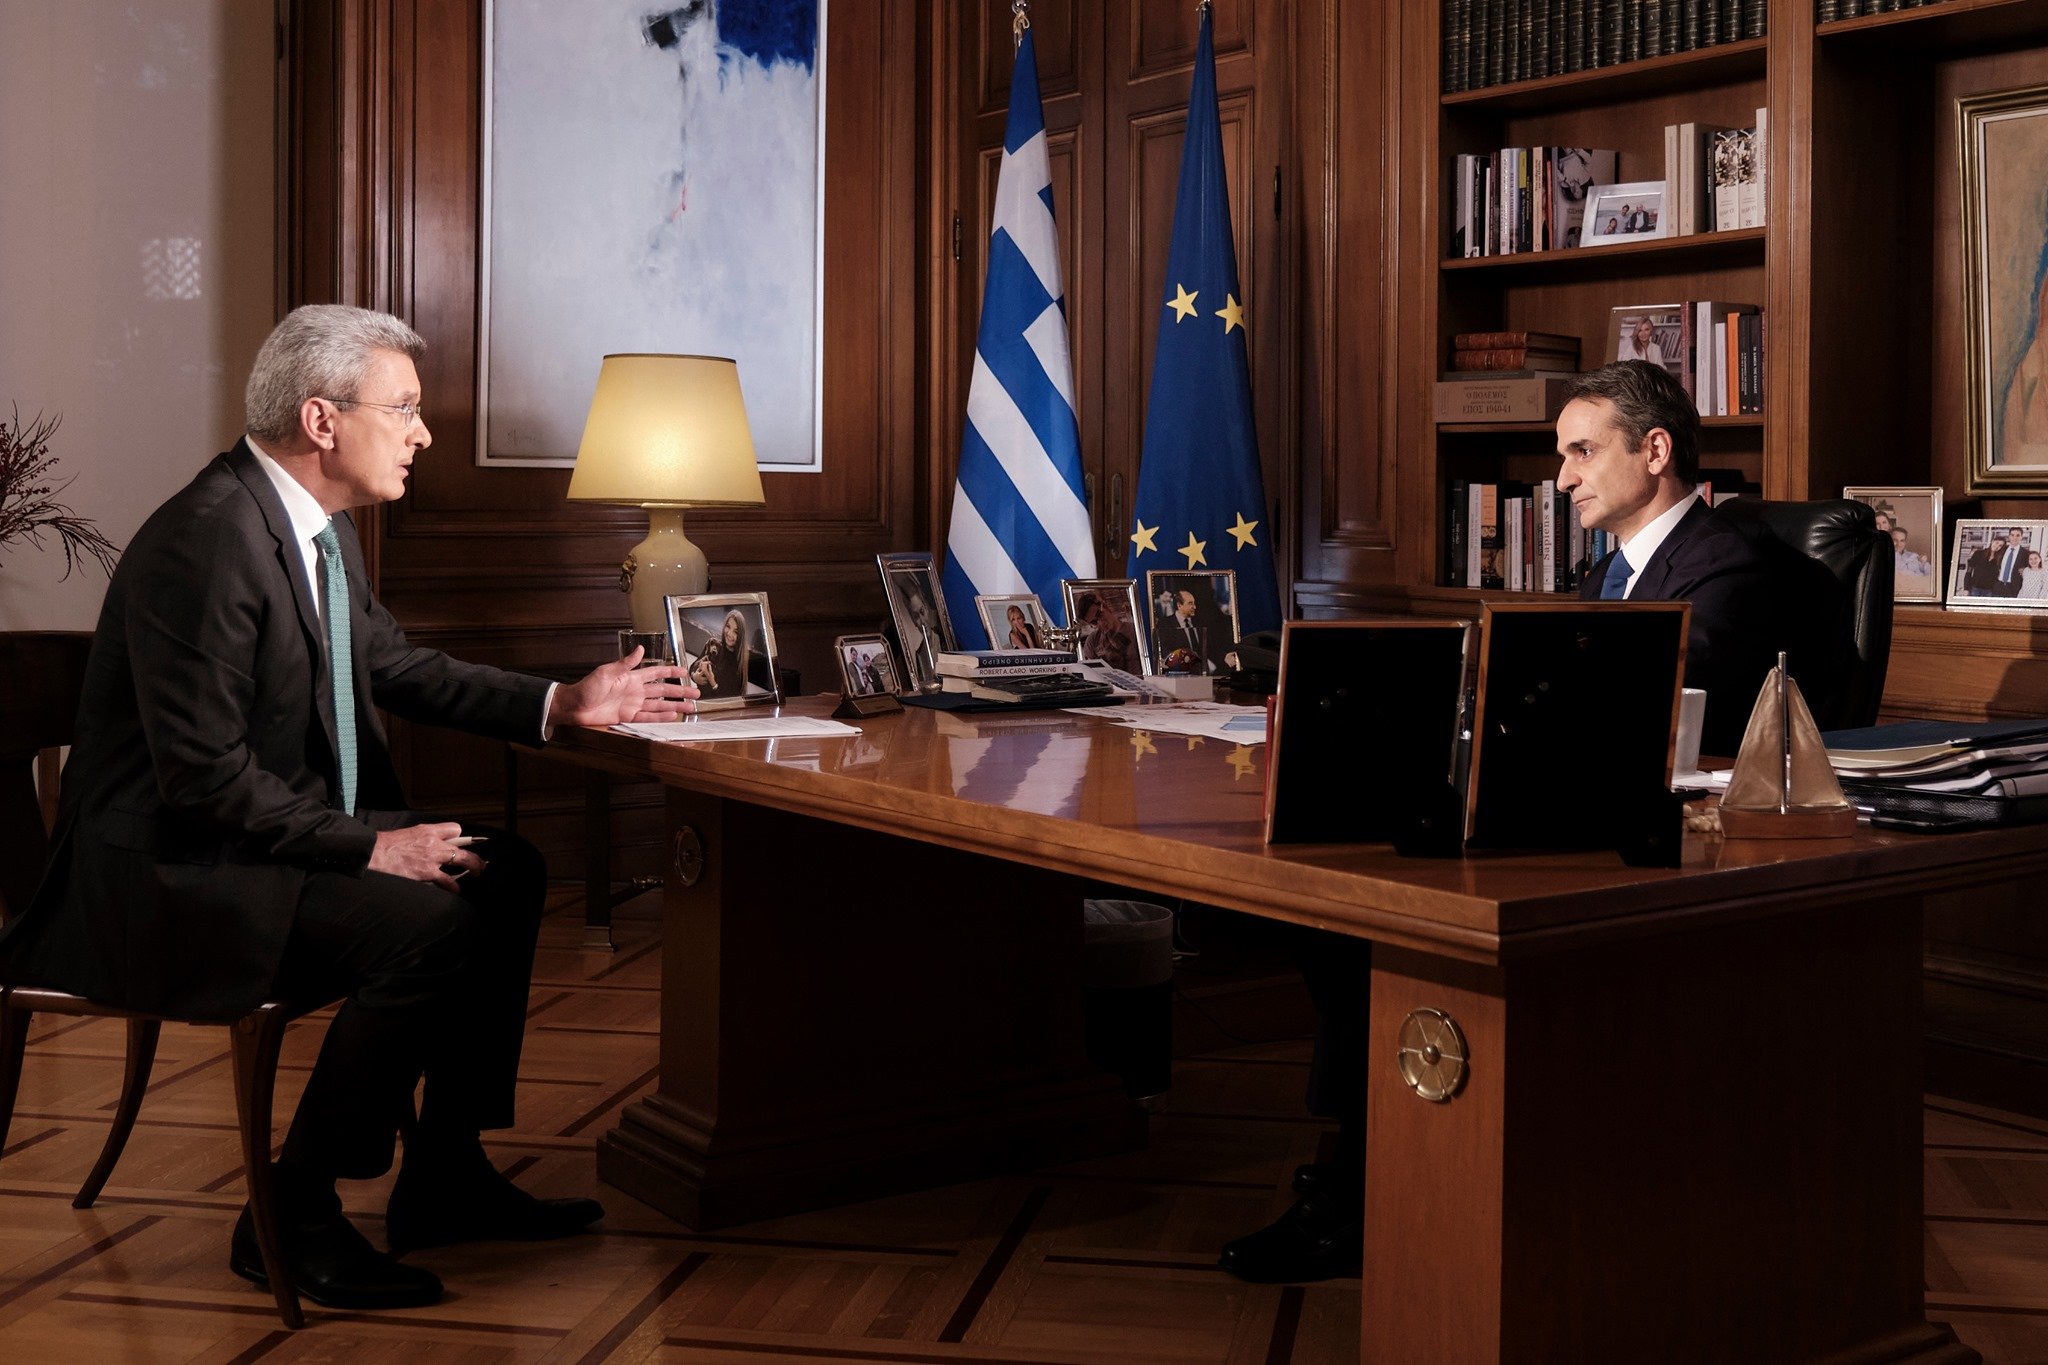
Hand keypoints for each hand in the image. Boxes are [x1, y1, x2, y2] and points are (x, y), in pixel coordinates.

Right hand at [369, 821, 482, 890]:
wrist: (373, 853)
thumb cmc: (385, 846)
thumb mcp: (407, 835)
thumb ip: (421, 839)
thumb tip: (426, 846)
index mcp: (427, 831)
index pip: (454, 829)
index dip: (459, 838)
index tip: (460, 845)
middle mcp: (434, 842)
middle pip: (463, 847)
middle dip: (474, 856)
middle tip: (480, 864)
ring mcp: (432, 858)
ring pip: (462, 860)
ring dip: (472, 868)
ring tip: (476, 873)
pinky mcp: (427, 872)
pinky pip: (447, 880)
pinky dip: (454, 886)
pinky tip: (456, 890)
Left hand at [551, 648, 698, 728]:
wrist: (574, 706)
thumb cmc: (586, 687)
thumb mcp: (605, 672)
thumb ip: (625, 663)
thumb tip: (640, 649)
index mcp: (631, 677)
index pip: (656, 672)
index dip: (671, 670)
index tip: (685, 671)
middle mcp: (635, 691)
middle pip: (663, 690)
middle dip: (680, 691)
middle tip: (696, 693)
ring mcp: (633, 704)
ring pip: (659, 705)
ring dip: (675, 706)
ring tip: (690, 708)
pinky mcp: (628, 717)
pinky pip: (648, 717)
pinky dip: (661, 717)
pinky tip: (672, 716)